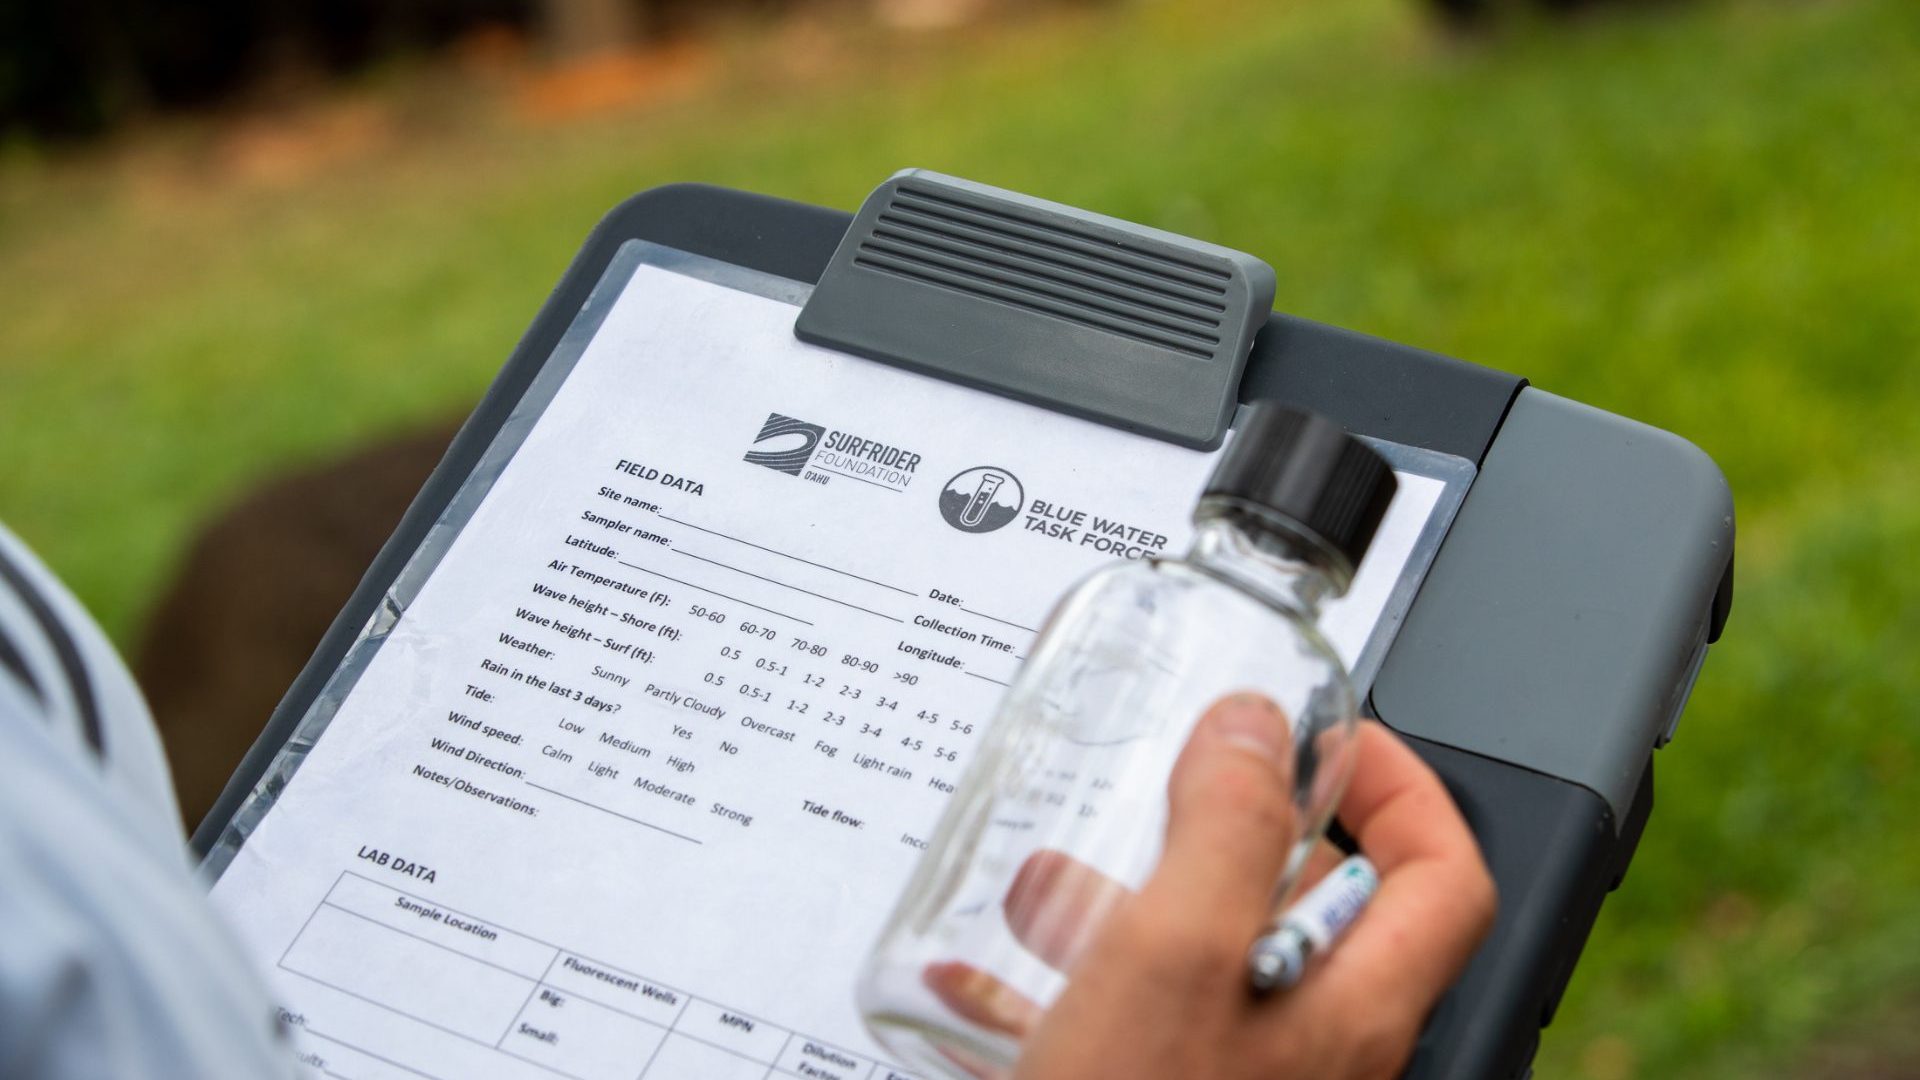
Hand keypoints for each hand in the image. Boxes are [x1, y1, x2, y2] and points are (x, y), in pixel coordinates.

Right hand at [926, 694, 1495, 1079]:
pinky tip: (983, 984)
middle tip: (1170, 791)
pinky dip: (1062, 990)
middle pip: (1317, 914)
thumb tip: (1258, 726)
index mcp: (1352, 1011)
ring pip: (1207, 971)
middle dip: (1234, 834)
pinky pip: (1123, 1035)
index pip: (1445, 876)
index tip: (1332, 737)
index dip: (1406, 787)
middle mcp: (1311, 1056)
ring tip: (1047, 883)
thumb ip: (1226, 828)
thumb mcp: (1173, 955)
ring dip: (1132, 905)